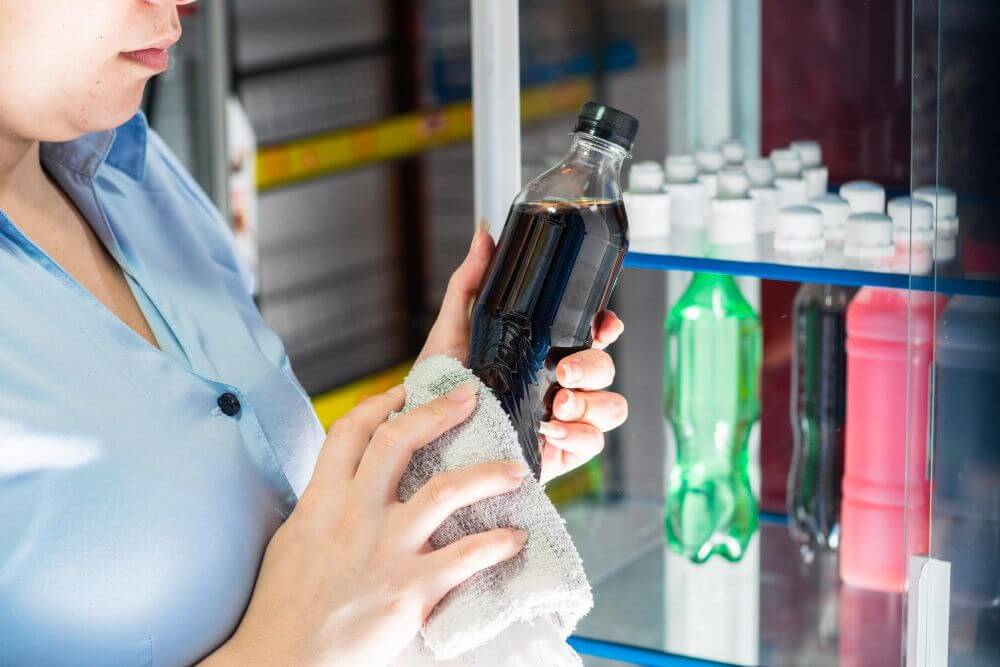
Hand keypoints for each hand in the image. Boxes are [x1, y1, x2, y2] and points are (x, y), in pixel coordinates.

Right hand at [205, 383, 527, 666]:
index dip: (378, 403)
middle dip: (437, 411)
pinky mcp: (408, 590)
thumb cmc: (284, 606)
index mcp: (322, 500)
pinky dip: (495, 545)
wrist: (281, 660)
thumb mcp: (294, 538)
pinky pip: (463, 557)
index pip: (350, 432)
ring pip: (444, 491)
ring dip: (486, 474)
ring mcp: (385, 550)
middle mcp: (355, 515)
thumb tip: (343, 484)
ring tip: (515, 471)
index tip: (403, 392)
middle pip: (398, 441)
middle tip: (469, 398)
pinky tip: (514, 539)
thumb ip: (322, 505)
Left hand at [420, 226, 627, 485]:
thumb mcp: (452, 330)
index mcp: (543, 351)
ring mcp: (564, 418)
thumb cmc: (440, 386)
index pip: (591, 333)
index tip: (603, 324)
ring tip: (559, 405)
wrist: (426, 441)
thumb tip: (484, 234)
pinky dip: (581, 436)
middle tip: (563, 373)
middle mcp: (559, 382)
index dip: (606, 326)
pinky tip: (553, 431)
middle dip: (594, 366)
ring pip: (610, 406)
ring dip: (593, 403)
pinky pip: (594, 443)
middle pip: (604, 367)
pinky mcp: (560, 452)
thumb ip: (470, 282)